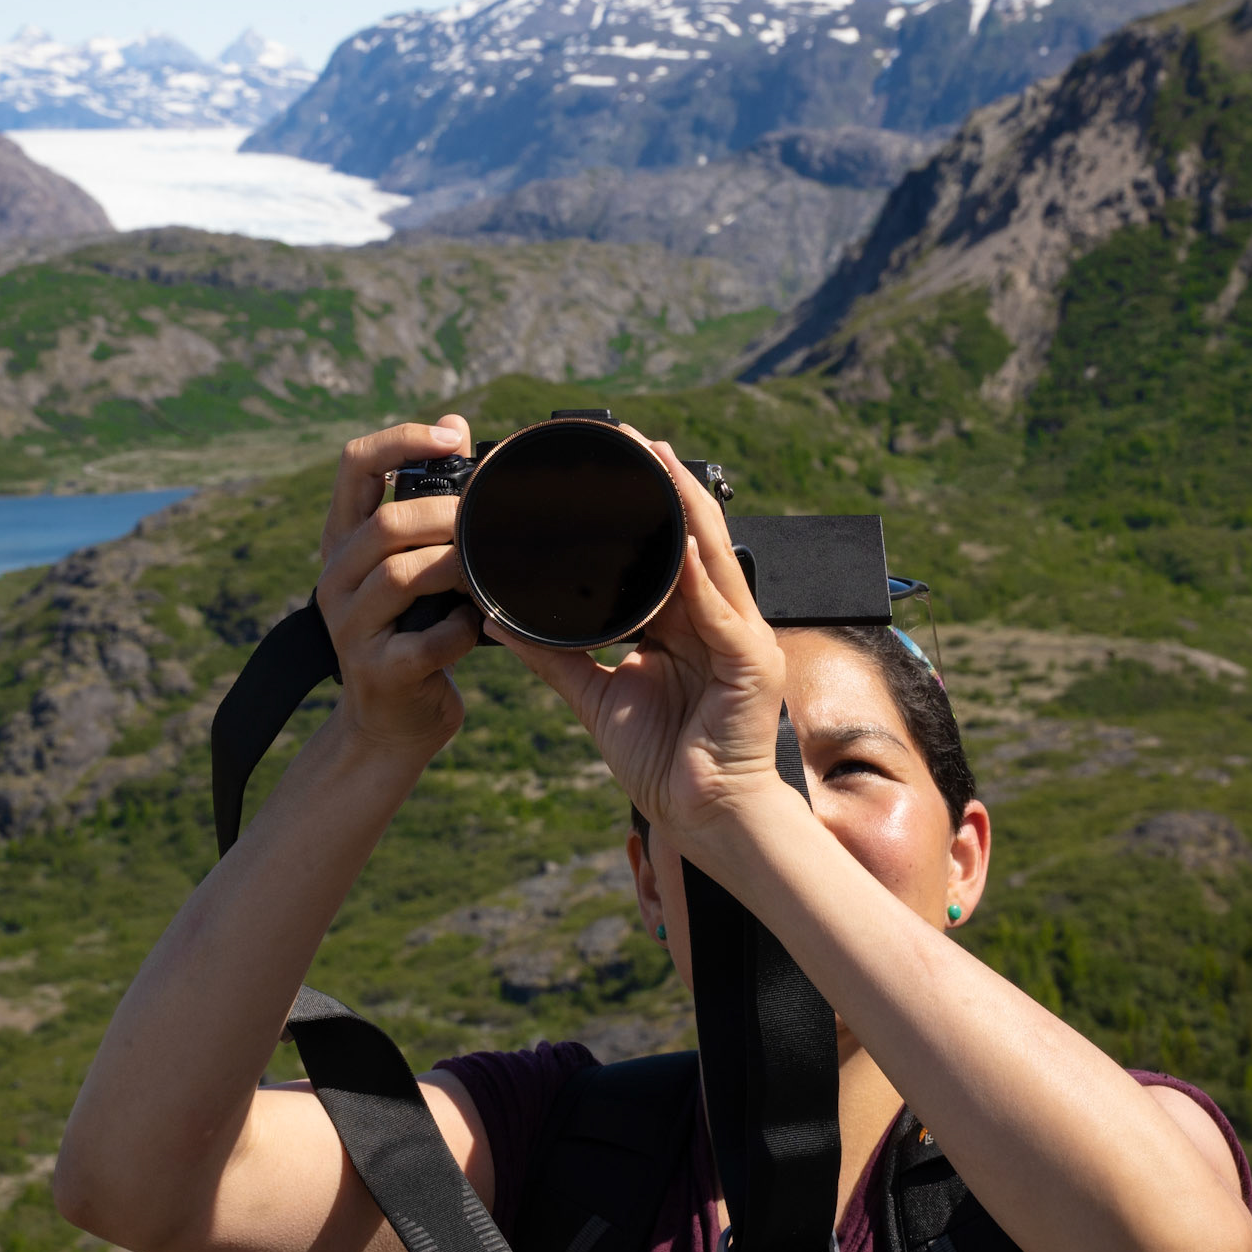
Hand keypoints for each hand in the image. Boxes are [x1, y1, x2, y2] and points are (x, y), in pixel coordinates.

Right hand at [316, 415, 479, 761]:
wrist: (392, 723)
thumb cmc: (415, 631)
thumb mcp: (413, 566)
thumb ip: (429, 506)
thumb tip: (456, 430)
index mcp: (344, 542)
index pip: (354, 466)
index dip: (399, 440)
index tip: (449, 437)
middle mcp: (336, 579)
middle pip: (385, 524)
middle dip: (445, 514)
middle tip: (486, 521)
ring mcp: (350, 628)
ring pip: (399, 576)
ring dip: (455, 568)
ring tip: (484, 572)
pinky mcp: (378, 673)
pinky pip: (427, 640)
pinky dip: (462, 630)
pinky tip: (477, 627)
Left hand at [485, 438, 788, 853]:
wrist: (702, 814)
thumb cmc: (661, 760)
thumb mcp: (595, 695)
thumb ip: (552, 655)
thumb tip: (498, 620)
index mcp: (682, 621)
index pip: (659, 549)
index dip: (635, 506)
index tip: (601, 465)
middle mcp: (714, 616)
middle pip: (688, 535)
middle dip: (661, 483)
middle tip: (626, 437)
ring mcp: (739, 633)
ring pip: (710, 553)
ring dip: (683, 503)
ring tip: (656, 459)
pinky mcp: (752, 658)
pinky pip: (721, 606)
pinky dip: (696, 571)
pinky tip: (676, 538)